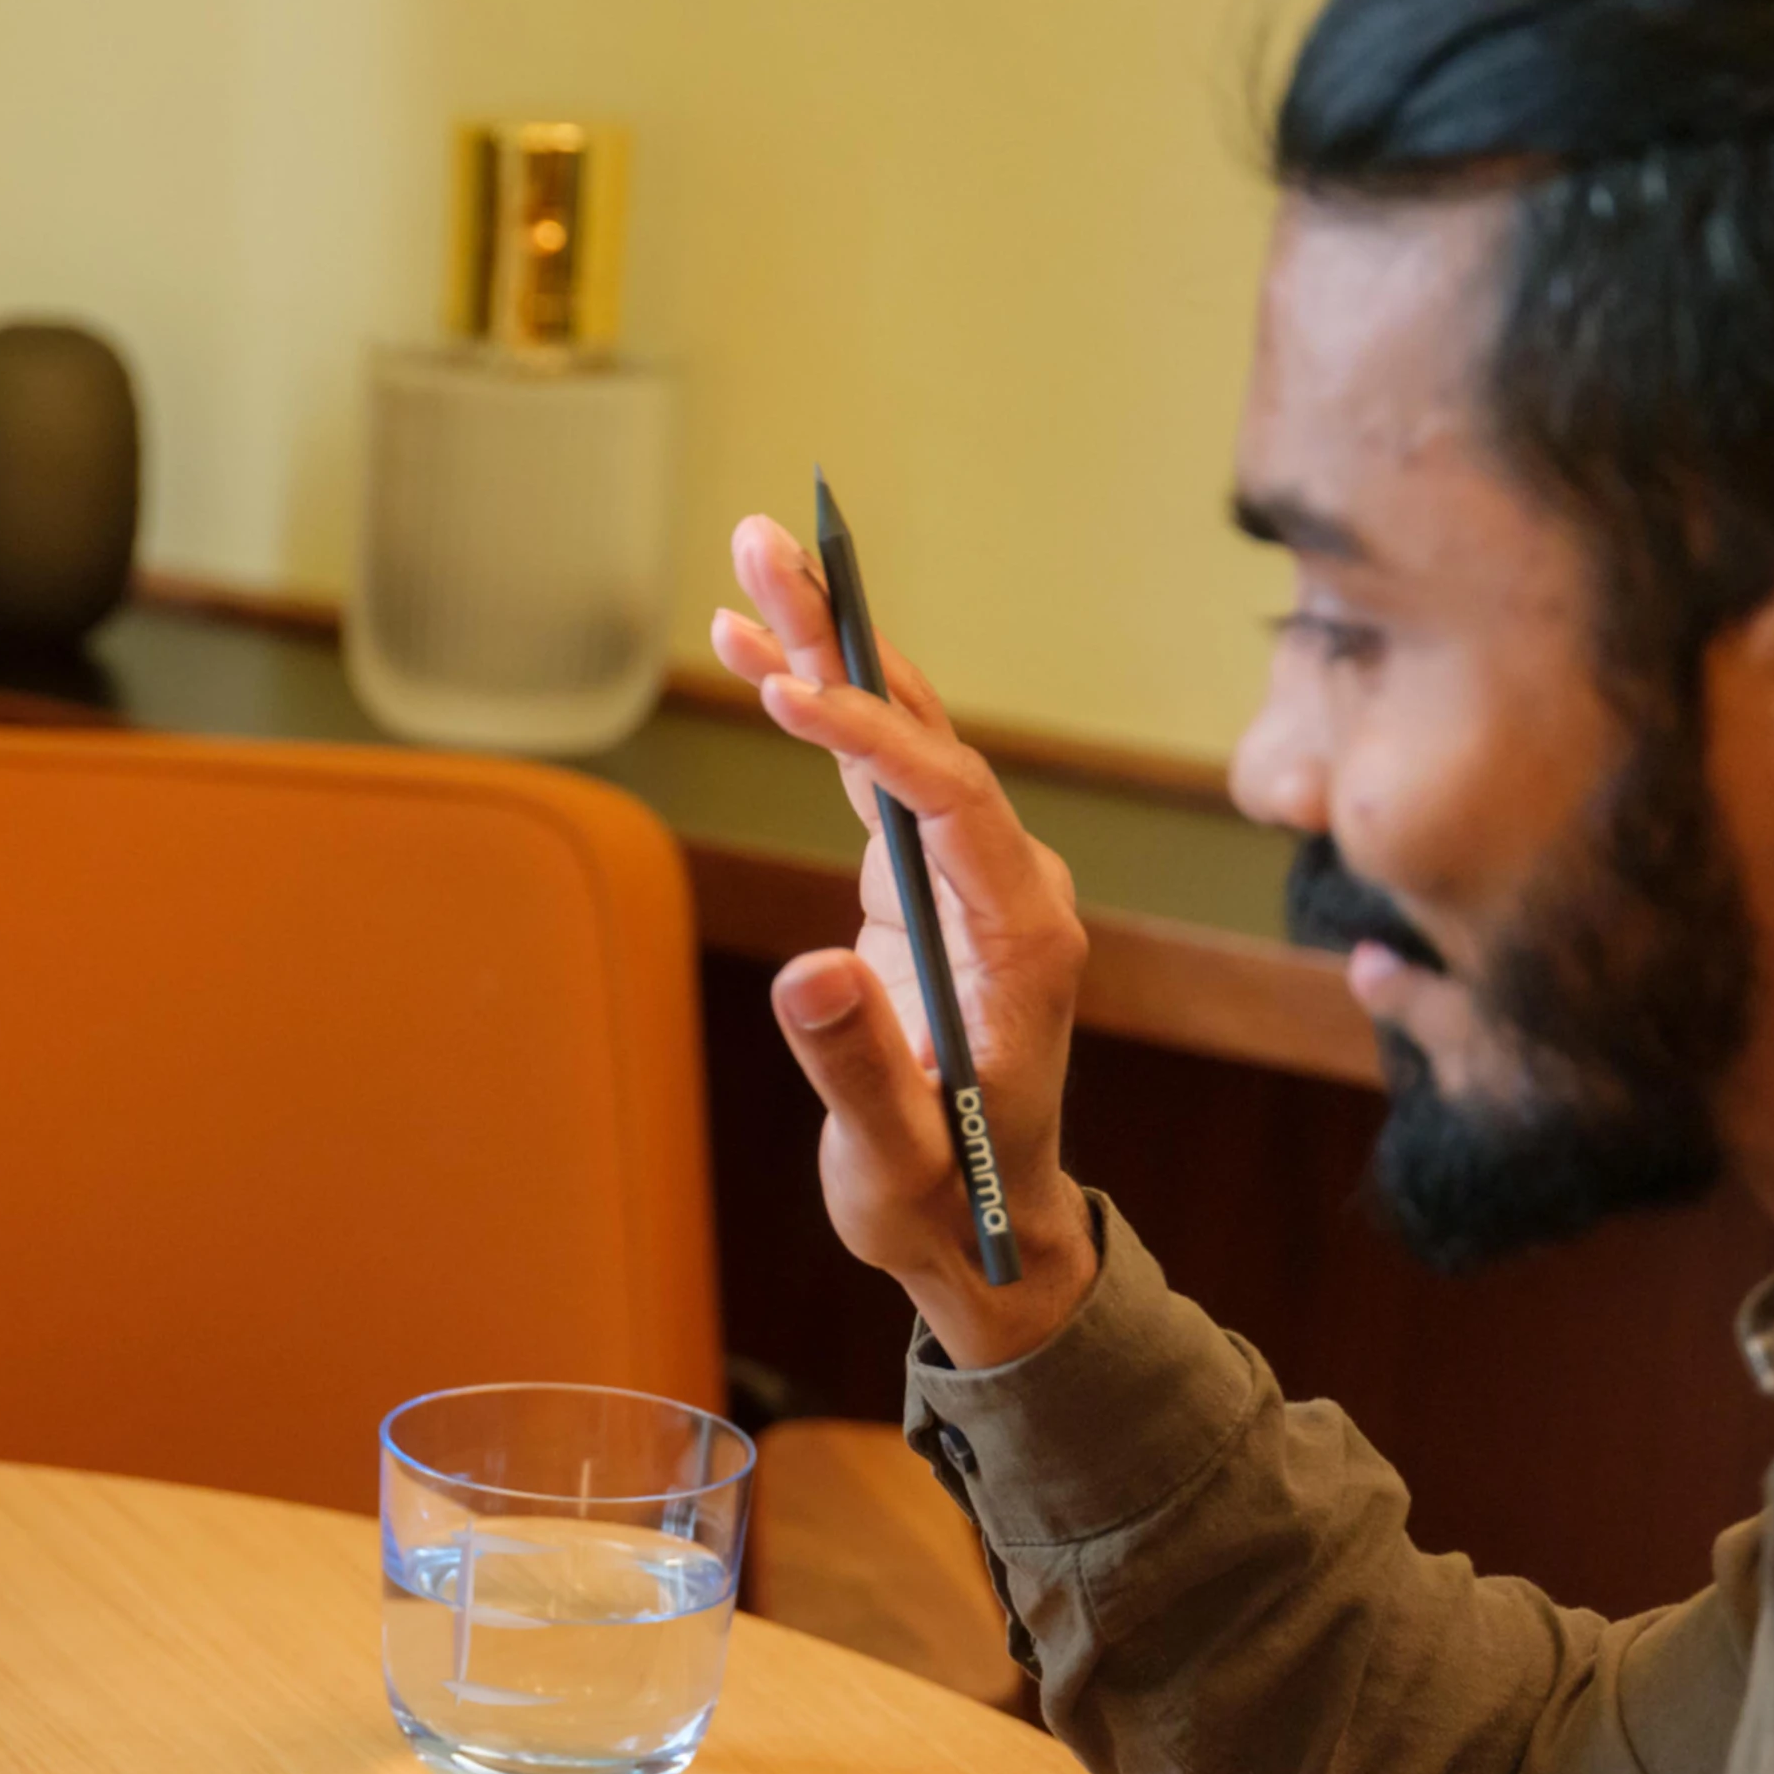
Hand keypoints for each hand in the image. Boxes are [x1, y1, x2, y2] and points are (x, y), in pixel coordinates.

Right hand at [713, 513, 1099, 1368]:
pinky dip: (814, 709)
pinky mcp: (925, 879)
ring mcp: (969, 874)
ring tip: (750, 560)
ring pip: (899, 732)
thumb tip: (813, 975)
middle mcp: (1009, 883)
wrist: (985, 1226)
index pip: (954, 800)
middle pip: (927, 731)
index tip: (792, 697)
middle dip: (845, 641)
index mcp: (1023, 937)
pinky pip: (872, 770)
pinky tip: (752, 650)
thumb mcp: (898, 1158)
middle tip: (773, 548)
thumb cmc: (945, 1199)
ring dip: (823, 649)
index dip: (875, 740)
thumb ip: (860, 1069)